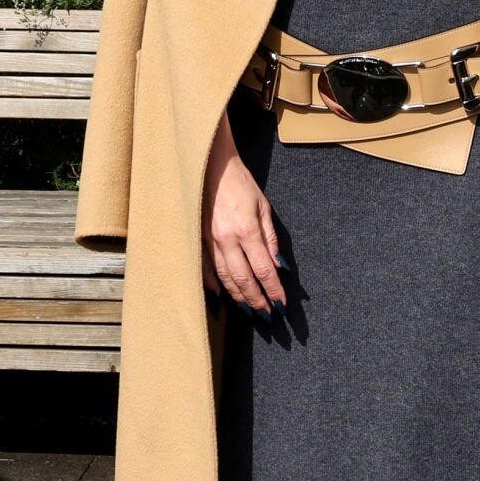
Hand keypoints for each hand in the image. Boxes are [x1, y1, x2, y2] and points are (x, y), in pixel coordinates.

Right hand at [202, 111, 288, 317]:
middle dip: (256, 300)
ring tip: (249, 310)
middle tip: (266, 315)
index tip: (281, 304)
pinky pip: (205, 267)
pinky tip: (221, 296)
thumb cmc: (240, 183)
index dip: (273, 290)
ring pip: (224, 278)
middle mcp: (226, 239)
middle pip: (243, 280)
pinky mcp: (198, 238)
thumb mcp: (263, 207)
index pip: (264, 270)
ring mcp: (209, 241)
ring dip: (238, 297)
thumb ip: (270, 239)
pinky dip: (213, 284)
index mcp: (247, 230)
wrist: (211, 165)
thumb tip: (279, 265)